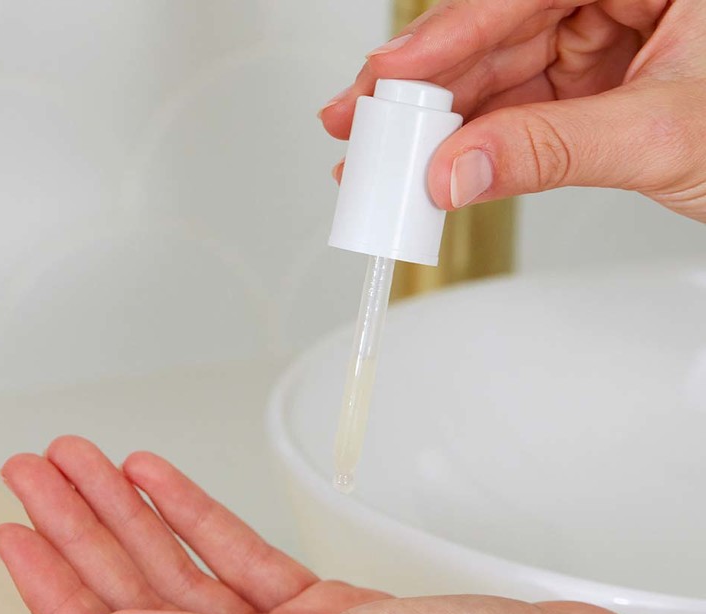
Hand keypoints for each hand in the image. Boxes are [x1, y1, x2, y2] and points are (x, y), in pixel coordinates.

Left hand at [0, 437, 705, 613]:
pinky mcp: (319, 611)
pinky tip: (164, 483)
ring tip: (89, 465)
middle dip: (84, 532)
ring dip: (134, 514)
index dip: (58, 595)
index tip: (18, 534)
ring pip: (186, 572)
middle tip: (41, 475)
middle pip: (141, 601)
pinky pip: (239, 558)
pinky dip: (199, 515)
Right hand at [320, 0, 705, 221]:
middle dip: (424, 88)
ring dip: (441, 120)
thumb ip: (550, 152)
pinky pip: (521, 104)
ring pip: (501, 72)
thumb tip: (457, 172)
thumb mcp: (663, 136)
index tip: (383, 81)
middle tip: (361, 125)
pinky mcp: (594, 78)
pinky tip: (440, 159)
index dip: (442, 38)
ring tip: (386, 156)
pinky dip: (480, 138)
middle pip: (496, 30)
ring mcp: (604, 32)